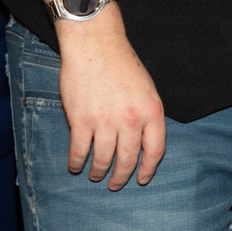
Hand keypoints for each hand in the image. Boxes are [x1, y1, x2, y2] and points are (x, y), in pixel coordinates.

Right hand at [57, 16, 165, 190]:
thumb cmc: (123, 65)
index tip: (142, 179)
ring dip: (98, 172)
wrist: (96, 46)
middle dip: (121, 177)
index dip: (148, 169)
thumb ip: (147, 115)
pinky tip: (76, 166)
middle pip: (128, 159)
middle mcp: (131, 119)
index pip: (155, 150)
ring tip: (95, 176)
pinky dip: (76, 163)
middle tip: (115, 185)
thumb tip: (143, 141)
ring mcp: (105, 121)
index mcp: (152, 111)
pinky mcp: (80, 120)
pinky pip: (79, 151)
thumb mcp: (147, 89)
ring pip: (103, 159)